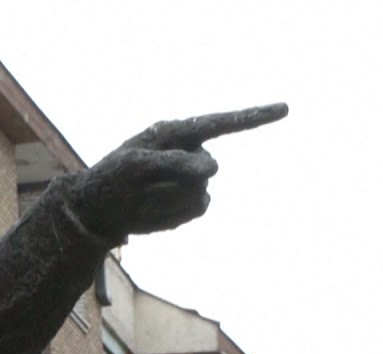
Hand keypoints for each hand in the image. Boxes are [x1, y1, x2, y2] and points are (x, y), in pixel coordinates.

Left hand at [67, 103, 287, 239]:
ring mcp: (193, 180)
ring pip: (200, 192)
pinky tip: (150, 213)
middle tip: (139, 187)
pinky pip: (196, 211)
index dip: (254, 117)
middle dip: (174, 181)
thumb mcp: (135, 166)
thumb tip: (216, 168)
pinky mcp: (191, 204)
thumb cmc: (111, 179)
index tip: (286, 108)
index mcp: (176, 133)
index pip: (222, 123)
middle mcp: (190, 153)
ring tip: (140, 199)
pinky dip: (171, 215)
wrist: (97, 210)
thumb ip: (175, 162)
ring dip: (167, 200)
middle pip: (205, 168)